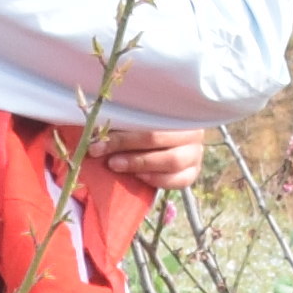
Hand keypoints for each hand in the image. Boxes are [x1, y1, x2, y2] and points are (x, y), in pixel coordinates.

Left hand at [95, 125, 213, 193]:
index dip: (123, 133)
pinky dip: (157, 180)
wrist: (173, 141)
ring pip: (171, 161)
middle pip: (158, 139)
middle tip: (105, 156)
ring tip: (116, 166)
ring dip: (140, 164)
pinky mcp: (194, 172)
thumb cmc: (151, 126)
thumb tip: (96, 129)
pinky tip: (138, 177)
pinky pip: (178, 180)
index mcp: (179, 112)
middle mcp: (193, 131)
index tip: (96, 140)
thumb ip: (125, 122)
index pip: (148, 121)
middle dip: (126, 148)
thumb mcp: (140, 119)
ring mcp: (196, 153)